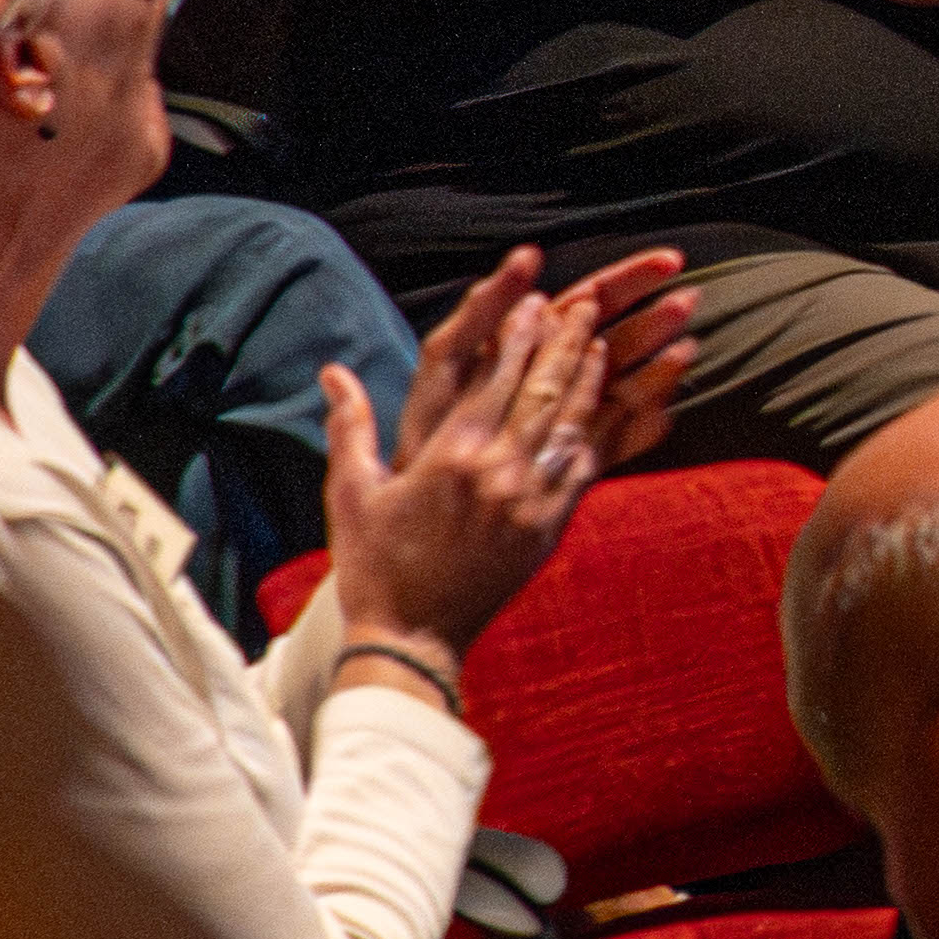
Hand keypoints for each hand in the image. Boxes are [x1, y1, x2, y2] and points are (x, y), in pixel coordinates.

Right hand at [319, 243, 695, 661]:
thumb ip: (350, 425)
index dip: (523, 333)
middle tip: (587, 303)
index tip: (539, 299)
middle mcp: (499, 473)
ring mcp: (531, 502)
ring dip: (590, 377)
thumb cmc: (374, 565)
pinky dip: (596, 430)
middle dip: (567, 341)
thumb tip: (333, 371)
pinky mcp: (549, 529)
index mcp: (452, 456)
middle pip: (544, 389)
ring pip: (572, 423)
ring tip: (605, 339)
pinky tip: (605, 406)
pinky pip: (583, 468)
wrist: (412, 639)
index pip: (499, 376)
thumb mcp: (350, 492)